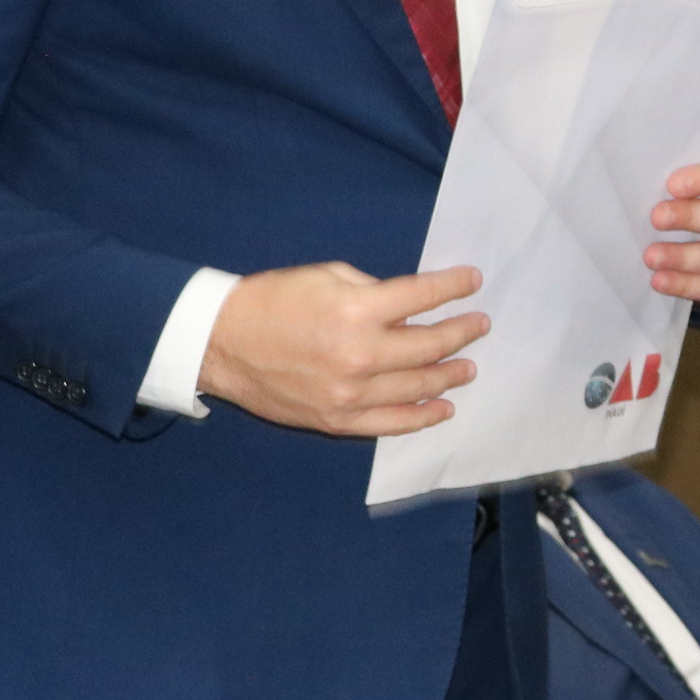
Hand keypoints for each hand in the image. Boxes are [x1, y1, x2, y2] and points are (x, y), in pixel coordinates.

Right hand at [199, 262, 487, 434]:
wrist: (221, 342)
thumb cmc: (271, 301)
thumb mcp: (326, 276)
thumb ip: (373, 291)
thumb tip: (409, 307)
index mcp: (357, 311)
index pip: (423, 297)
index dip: (454, 287)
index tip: (473, 281)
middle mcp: (360, 355)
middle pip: (430, 345)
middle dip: (461, 333)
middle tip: (479, 326)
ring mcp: (351, 393)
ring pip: (418, 388)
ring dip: (449, 376)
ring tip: (468, 367)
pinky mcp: (338, 419)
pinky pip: (391, 423)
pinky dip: (422, 417)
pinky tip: (442, 408)